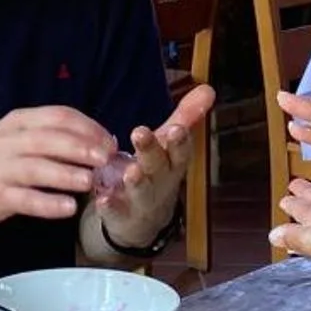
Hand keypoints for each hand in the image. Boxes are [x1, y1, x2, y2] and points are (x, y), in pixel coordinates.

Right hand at [0, 107, 112, 228]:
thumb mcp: (12, 138)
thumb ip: (47, 137)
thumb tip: (95, 142)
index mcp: (17, 122)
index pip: (57, 116)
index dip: (87, 127)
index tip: (109, 140)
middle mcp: (8, 141)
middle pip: (49, 139)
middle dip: (82, 147)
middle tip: (106, 159)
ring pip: (38, 167)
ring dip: (67, 173)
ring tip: (90, 182)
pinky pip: (25, 199)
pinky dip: (48, 203)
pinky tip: (68, 208)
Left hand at [101, 82, 215, 250]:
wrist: (144, 222)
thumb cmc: (158, 173)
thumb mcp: (170, 145)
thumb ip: (186, 117)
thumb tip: (209, 88)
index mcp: (173, 162)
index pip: (180, 150)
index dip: (180, 141)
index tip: (176, 128)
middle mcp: (160, 181)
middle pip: (158, 165)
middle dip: (151, 150)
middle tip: (140, 132)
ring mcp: (141, 200)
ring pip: (141, 190)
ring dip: (137, 180)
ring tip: (131, 170)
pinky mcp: (121, 215)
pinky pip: (116, 211)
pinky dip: (110, 205)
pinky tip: (102, 198)